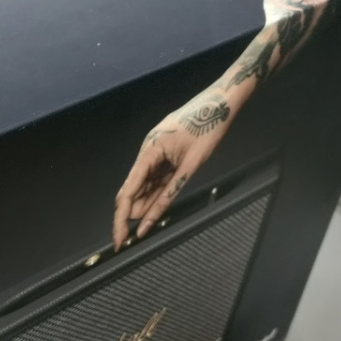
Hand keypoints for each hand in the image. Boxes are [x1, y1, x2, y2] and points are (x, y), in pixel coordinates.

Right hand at [112, 89, 233, 250]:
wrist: (222, 102)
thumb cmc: (209, 128)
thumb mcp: (191, 166)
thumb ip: (169, 193)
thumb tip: (150, 217)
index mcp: (149, 151)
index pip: (127, 191)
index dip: (121, 218)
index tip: (119, 238)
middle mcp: (147, 151)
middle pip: (130, 190)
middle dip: (130, 215)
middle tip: (131, 238)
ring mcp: (155, 152)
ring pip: (143, 186)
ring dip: (142, 207)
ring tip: (144, 228)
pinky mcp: (164, 153)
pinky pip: (154, 178)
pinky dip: (153, 195)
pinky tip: (153, 210)